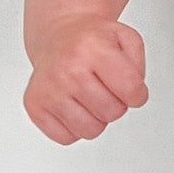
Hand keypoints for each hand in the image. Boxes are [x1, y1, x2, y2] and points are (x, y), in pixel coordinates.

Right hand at [23, 14, 147, 143]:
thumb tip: (134, 95)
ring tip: (89, 96)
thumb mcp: (126, 38)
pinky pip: (68, 138)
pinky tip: (73, 104)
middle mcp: (68, 69)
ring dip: (96, 118)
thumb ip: (138, 66)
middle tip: (105, 87)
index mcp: (94, 49)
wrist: (57, 35)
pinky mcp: (34, 106)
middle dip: (116, 104)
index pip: (132, 91)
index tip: (131, 88)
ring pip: (91, 130)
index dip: (138, 94)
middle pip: (113, 113)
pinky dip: (75, 126)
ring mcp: (49, 89)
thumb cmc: (91, 41)